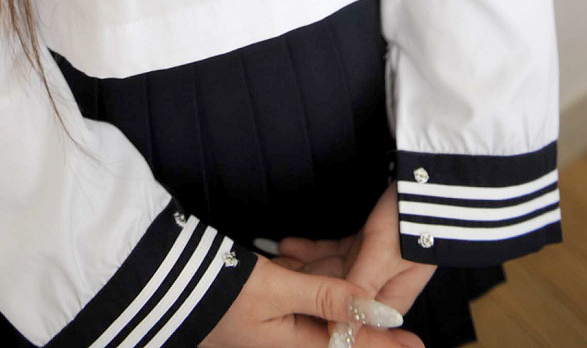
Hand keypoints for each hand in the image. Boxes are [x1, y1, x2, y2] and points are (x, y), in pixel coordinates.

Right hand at [198, 252, 424, 345]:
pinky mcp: (266, 296)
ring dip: (338, 276)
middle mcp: (291, 336)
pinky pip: (302, 284)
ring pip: (323, 296)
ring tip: (361, 250)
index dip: (384, 343)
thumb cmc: (219, 291)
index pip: (350, 346)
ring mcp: (278, 317)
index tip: (417, 344)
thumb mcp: (275, 291)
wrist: (168, 282)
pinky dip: (311, 267)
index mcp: (295, 346)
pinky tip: (307, 249)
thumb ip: (326, 297)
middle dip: (362, 302)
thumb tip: (373, 309)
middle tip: (394, 286)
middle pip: (340, 322)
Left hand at [269, 183, 435, 330]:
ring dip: (303, 265)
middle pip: (334, 292)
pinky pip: (334, 251)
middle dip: (304, 284)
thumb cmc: (409, 221)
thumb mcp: (382, 258)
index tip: (288, 306)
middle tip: (274, 276)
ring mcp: (372, 264)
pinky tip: (288, 244)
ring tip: (275, 260)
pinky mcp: (368, 243)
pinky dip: (312, 249)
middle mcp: (380, 287)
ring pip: (330, 270)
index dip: (317, 312)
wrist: (428, 185)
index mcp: (389, 301)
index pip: (346, 316)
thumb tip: (340, 334)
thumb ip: (358, 292)